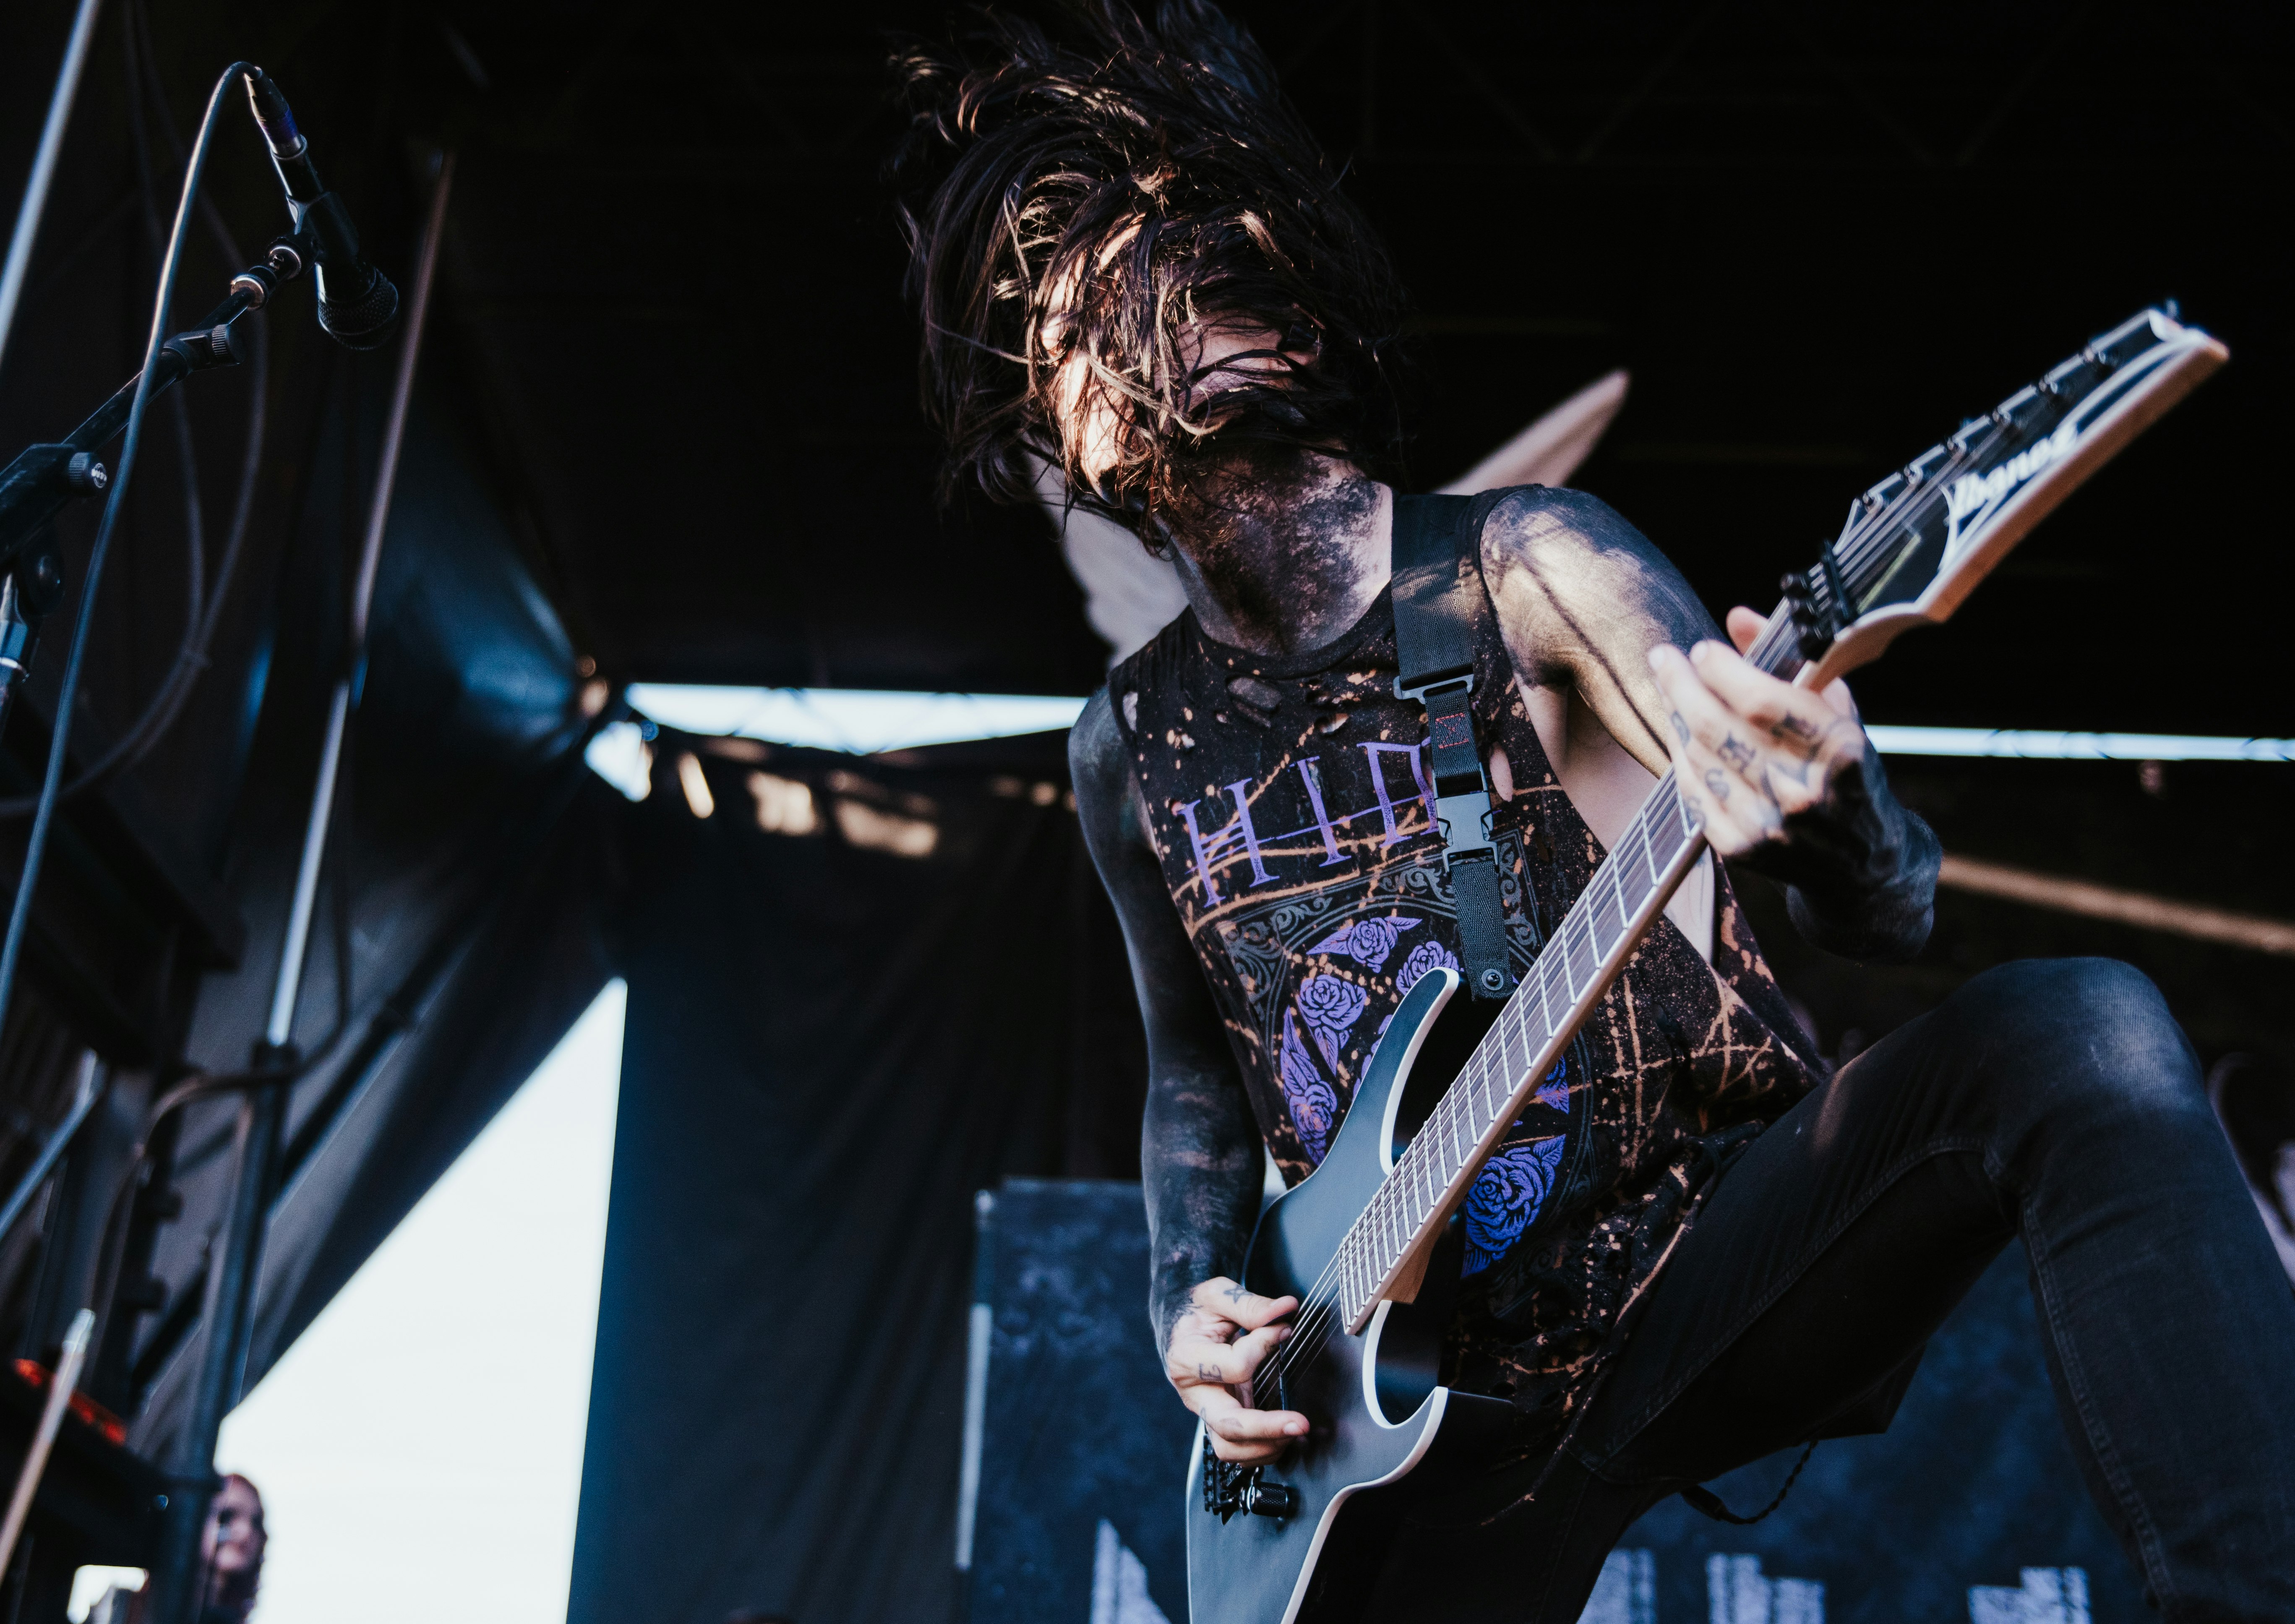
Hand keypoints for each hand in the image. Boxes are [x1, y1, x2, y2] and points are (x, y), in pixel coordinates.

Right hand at [1166, 1277, 1307, 1463]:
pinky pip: (1237, 1451)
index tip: (1283, 1328)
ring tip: (1296, 1431)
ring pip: (1229, 1449)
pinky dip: (1262, 1451)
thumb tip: (1286, 1309)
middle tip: (1301, 1423)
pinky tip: (1286, 1437)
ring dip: (1265, 1446)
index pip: (1234, 1366)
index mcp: (1187, 1358)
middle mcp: (1193, 1393)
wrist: (1181, 1326)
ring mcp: (1205, 1412)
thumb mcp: (1218, 1295)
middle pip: (1227, 1424)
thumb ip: (1250, 1305)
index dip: (1264, 1346)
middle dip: (1266, 1428)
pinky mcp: (1218, 1421)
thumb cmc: (1198, 1310)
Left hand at [1644, 606, 1865, 860]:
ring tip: (1668, 688)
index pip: (1761, 701)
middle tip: (1664, 658)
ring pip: (1698, 758)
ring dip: (1675, 716)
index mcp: (1837, 751)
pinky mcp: (1741, 849)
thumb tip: (1737, 618)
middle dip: (1681, 684)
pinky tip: (1678, 732)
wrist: (1864, 862)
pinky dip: (1681, 757)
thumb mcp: (1838, 713)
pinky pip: (1692, 792)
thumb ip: (1790, 661)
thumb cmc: (1849, 773)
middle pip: (1717, 727)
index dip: (1721, 670)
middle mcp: (1801, 791)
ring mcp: (1767, 824)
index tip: (1702, 650)